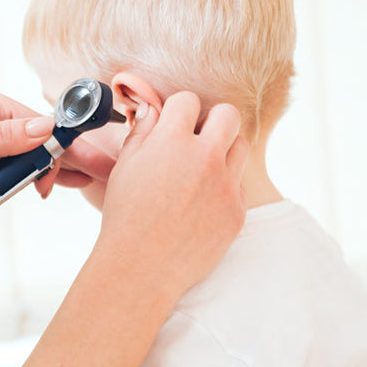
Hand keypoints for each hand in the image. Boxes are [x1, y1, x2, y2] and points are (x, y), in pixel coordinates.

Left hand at [0, 89, 114, 227]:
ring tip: (91, 182)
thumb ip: (2, 139)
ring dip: (56, 174)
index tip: (83, 168)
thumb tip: (45, 127)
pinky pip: (22, 175)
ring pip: (37, 160)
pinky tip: (64, 186)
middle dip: (68, 160)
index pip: (40, 124)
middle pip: (44, 142)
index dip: (62, 148)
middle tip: (102, 176)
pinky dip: (41, 181)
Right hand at [98, 94, 248, 296]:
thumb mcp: (125, 167)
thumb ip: (142, 133)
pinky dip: (224, 188)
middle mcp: (204, 157)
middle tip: (199, 138)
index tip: (174, 124)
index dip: (179, 110)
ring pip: (241, 146)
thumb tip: (152, 111)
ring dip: (224, 151)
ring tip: (203, 169)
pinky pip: (239, 186)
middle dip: (214, 120)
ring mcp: (225, 185)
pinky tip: (202, 203)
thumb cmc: (126, 216)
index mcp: (172, 141)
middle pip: (229, 114)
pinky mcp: (237, 211)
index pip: (189, 100)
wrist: (142, 266)